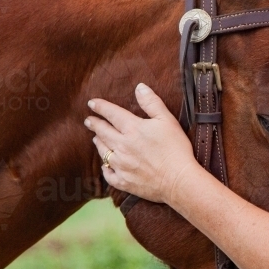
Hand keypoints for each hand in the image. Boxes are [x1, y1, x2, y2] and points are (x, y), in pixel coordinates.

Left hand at [85, 83, 200, 204]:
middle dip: (94, 124)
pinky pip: (108, 174)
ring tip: (96, 139)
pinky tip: (105, 166)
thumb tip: (139, 87)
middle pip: (102, 132)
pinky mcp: (123, 181)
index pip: (111, 114)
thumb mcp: (167, 121)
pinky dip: (105, 168)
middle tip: (88, 121)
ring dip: (99, 143)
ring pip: (103, 152)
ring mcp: (121, 165)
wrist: (179, 180)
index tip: (91, 104)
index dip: (100, 107)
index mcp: (132, 129)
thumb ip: (152, 103)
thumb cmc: (176, 149)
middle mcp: (122, 146)